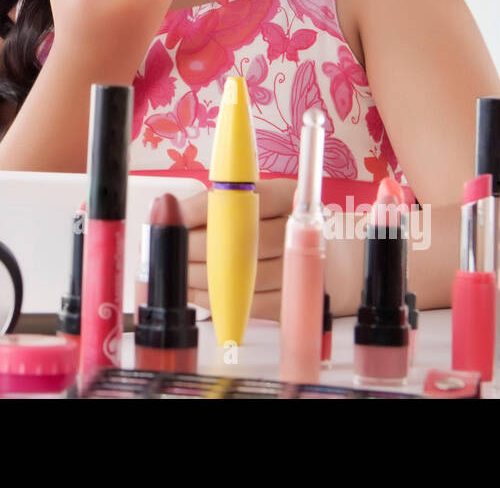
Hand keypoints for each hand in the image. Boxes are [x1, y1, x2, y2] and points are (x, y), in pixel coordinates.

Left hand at [180, 177, 296, 322]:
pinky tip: (194, 290)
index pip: (240, 198)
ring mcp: (297, 268)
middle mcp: (295, 229)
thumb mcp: (261, 203)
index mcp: (286, 195)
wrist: (333, 264)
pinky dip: (214, 299)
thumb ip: (220, 204)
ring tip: (176, 271)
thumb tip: (166, 209)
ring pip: (240, 274)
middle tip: (169, 248)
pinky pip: (247, 304)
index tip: (171, 215)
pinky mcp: (292, 300)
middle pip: (238, 238)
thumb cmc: (281, 229)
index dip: (200, 208)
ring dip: (198, 275)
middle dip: (193, 246)